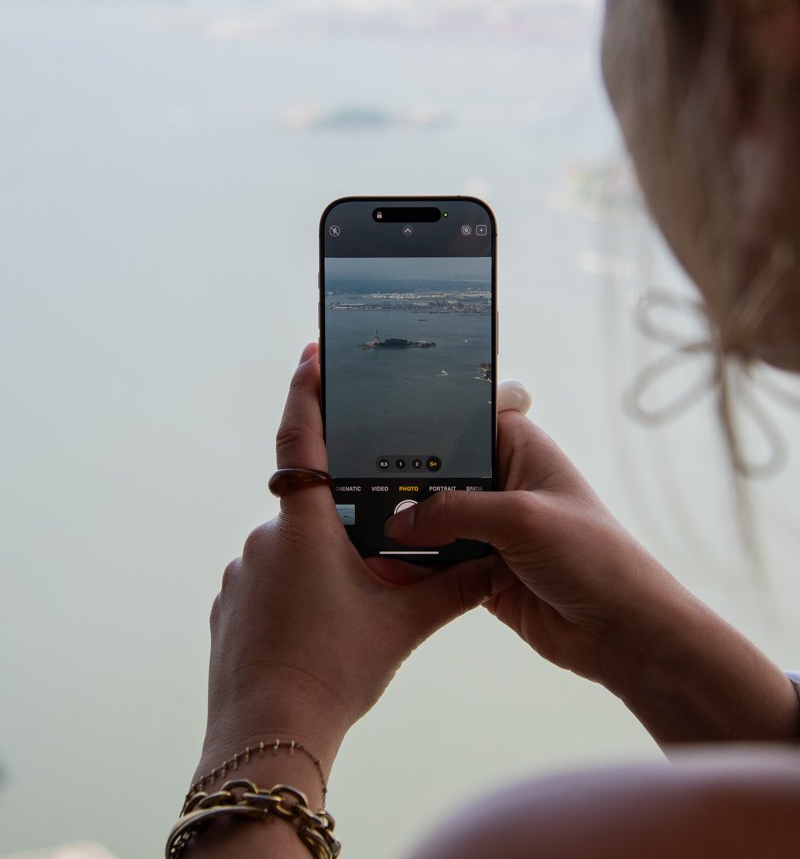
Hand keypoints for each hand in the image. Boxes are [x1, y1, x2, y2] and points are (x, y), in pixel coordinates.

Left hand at [195, 343, 507, 784]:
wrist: (267, 734)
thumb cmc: (334, 671)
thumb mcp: (401, 626)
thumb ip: (449, 587)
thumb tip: (493, 564)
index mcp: (304, 527)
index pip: (299, 440)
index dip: (306, 391)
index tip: (311, 353)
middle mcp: (264, 537)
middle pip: (311, 510)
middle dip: (344, 524)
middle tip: (376, 557)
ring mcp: (241, 572)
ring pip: (292, 549)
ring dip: (321, 565)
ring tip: (351, 610)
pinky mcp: (229, 605)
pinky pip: (268, 580)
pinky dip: (295, 593)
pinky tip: (319, 631)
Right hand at [387, 406, 667, 685]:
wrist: (623, 633)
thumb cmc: (595, 558)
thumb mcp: (521, 518)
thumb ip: (456, 512)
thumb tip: (399, 522)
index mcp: (520, 448)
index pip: (460, 423)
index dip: (422, 427)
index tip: (375, 432)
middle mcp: (503, 483)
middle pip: (438, 475)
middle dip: (404, 487)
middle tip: (358, 488)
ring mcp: (492, 529)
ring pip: (432, 522)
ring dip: (406, 530)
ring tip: (360, 528)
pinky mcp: (483, 571)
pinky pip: (437, 563)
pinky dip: (415, 566)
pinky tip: (384, 566)